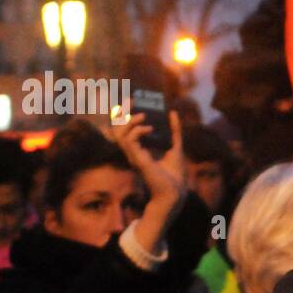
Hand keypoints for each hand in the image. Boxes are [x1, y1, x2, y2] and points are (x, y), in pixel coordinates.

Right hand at [110, 112, 185, 254]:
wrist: (175, 192)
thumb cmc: (174, 175)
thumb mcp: (175, 147)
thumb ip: (174, 131)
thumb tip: (173, 113)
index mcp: (138, 149)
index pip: (124, 129)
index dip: (125, 114)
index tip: (133, 100)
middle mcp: (133, 152)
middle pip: (117, 129)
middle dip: (122, 113)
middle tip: (132, 100)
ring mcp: (133, 156)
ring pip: (120, 134)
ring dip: (130, 121)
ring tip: (145, 116)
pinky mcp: (138, 160)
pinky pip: (129, 141)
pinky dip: (138, 131)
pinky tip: (150, 127)